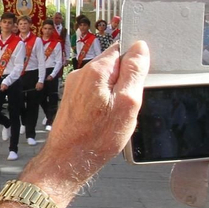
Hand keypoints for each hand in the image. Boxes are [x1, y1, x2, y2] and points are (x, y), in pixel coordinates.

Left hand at [21, 41, 148, 207]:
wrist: (68, 160)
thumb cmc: (97, 137)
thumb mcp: (127, 103)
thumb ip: (134, 72)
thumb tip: (140, 47)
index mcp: (97, 70)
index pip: (122, 50)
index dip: (134, 65)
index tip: (136, 84)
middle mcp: (82, 74)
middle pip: (113, 65)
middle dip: (124, 82)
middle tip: (126, 104)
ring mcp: (75, 86)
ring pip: (104, 81)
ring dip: (114, 94)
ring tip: (113, 115)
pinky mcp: (72, 99)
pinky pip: (95, 93)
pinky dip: (103, 103)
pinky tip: (103, 120)